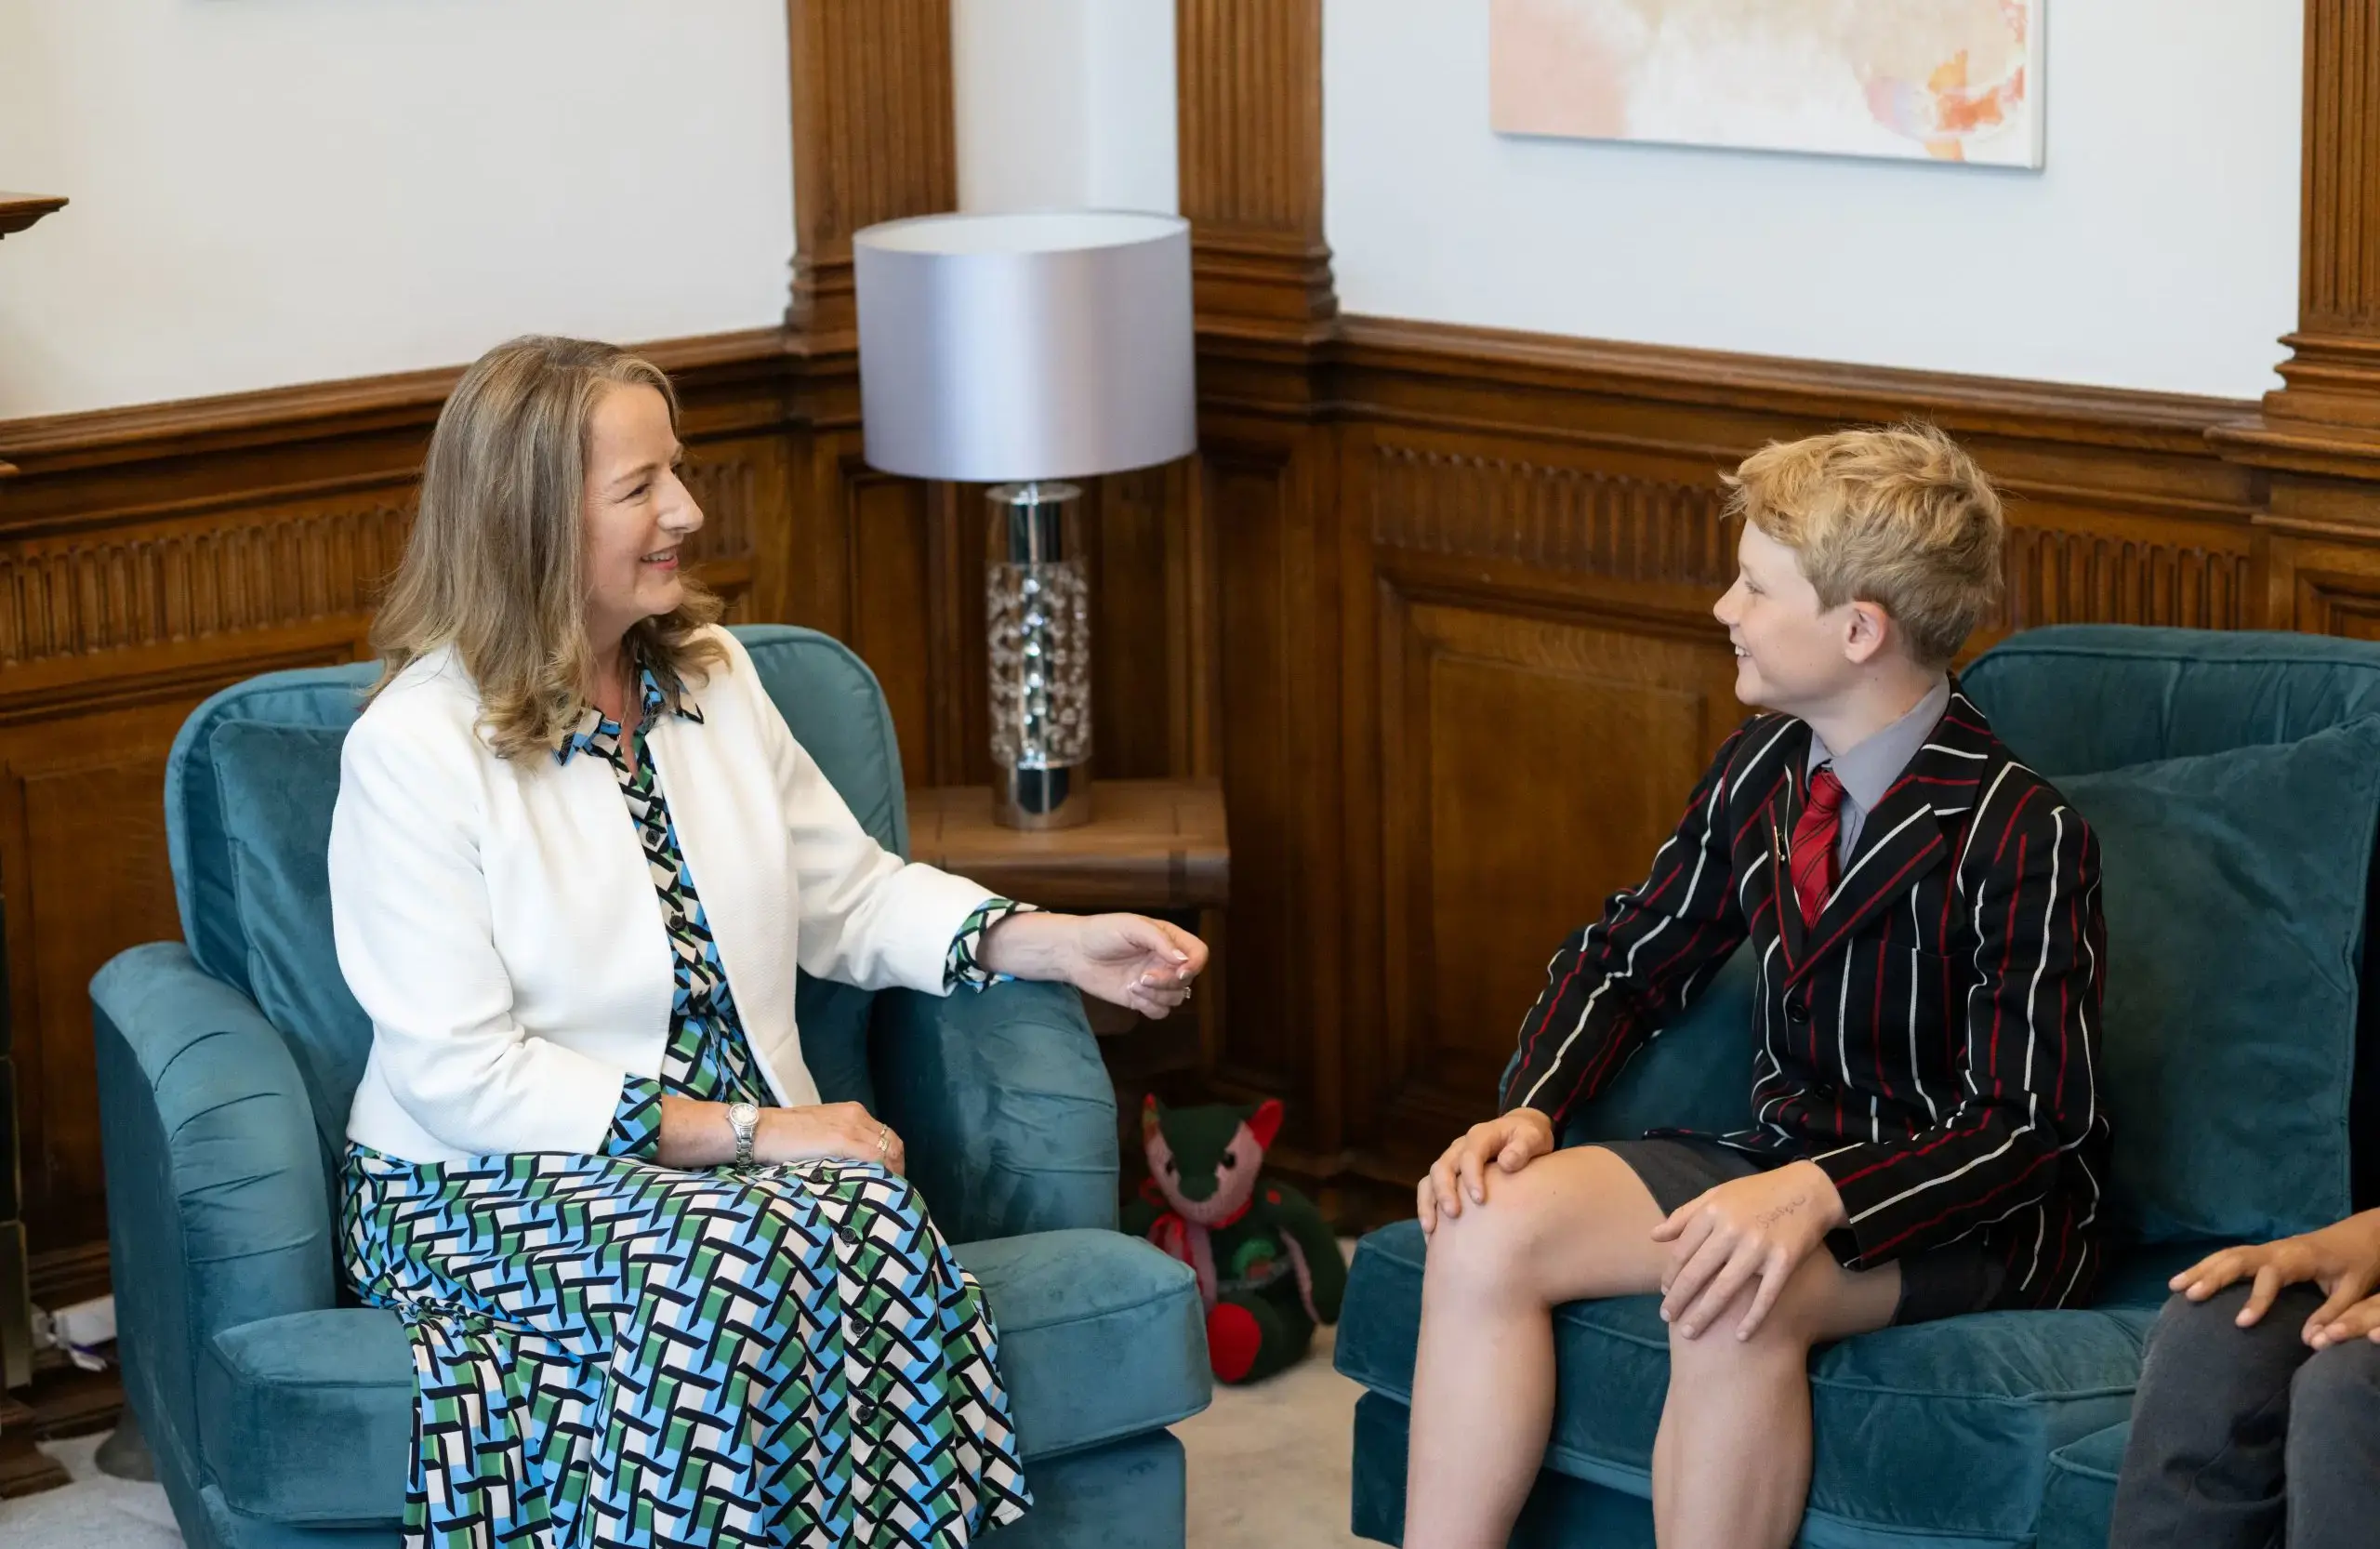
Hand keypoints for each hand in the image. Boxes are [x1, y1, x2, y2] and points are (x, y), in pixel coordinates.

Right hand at [756, 1101, 905, 1173]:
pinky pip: (876, 1157)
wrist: (763, 1130)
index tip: (889, 1177)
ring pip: (888, 1150)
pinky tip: (880, 1187)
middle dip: (897, 1166)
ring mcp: (851, 1127)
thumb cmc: (785, 1135)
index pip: (885, 1135)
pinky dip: (883, 1172)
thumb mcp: (820, 1132)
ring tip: (886, 1192)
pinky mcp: (843, 1140)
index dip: (892, 1158)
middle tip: (892, 1188)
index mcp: (852, 1112)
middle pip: (893, 1142)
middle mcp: (857, 1116)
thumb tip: (851, 1165)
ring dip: (892, 1172)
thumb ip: (838, 1142)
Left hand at [982, 911, 1207, 1018]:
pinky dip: (1149, 1007)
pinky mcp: (1140, 999)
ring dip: (1157, 995)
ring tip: (1133, 984)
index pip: (1198, 953)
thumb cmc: (1102, 932)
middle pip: (1187, 980)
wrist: (1073, 952)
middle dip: (1167, 982)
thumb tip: (1183, 960)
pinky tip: (1131, 995)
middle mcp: (1166, 961)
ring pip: (1176, 999)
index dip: (1195, 965)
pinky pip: (1159, 1012)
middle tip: (1142, 976)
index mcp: (1169, 939)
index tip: (1179, 971)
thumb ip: (1160, 940)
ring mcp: (1154, 981)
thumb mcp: (1132, 927)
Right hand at [1417, 1108, 1554, 1234]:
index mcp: (1481, 1136)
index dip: (1472, 1176)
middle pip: (1442, 1166)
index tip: (1480, 1200)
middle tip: (1453, 1214)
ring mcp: (1451, 1161)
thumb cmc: (1528, 1138)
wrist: (1519, 1134)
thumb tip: (1506, 1163)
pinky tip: (1431, 1234)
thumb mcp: (1532, 1137)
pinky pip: (1429, 1190)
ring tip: (1431, 1228)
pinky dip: (1427, 1210)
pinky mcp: (1449, 1175)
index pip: (1470, 1154)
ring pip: (1430, 1179)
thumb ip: (1522, 1148)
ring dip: (1428, 1203)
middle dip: (1444, 1191)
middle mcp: (1460, 1147)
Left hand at [1653, 1160, 1845, 1340]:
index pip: (1682, 1251)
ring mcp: (1759, 1247)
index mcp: (1713, 1212)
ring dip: (1704, 1314)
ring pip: (1724, 1289)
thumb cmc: (1756, 1194)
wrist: (1808, 1190)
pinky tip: (1740, 1336)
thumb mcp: (1717, 1195)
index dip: (1670, 1275)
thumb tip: (1654, 1235)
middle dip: (1678, 1299)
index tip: (1664, 1292)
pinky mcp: (1785, 1261)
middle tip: (1667, 1318)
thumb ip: (1685, 1215)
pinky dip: (1752, 1318)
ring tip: (1689, 1333)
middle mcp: (1732, 1230)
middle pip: (1697, 1273)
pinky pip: (1765, 1296)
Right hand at [2171, 1211, 2379, 1345]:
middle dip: (2211, 1276)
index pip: (2270, 1276)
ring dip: (2201, 1269)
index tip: (2240, 1323)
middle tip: (2188, 1295)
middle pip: (2237, 1258)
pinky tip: (2191, 1279)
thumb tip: (2309, 1342)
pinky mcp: (2264, 1252)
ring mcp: (2268, 1248)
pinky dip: (2208, 1266)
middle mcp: (2277, 1250)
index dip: (2256, 1299)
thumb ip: (2331, 1314)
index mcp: (2298, 1258)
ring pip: (2227, 1254)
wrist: (2363, 1236)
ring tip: (2175, 1286)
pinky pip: (2230, 1256)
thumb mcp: (2354, 1290)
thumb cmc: (2360, 1263)